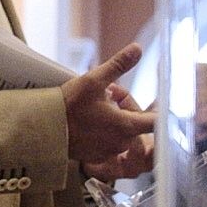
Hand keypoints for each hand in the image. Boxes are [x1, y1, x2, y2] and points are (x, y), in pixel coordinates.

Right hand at [62, 45, 153, 178]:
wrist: (43, 130)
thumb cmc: (69, 105)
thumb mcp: (94, 80)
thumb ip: (119, 65)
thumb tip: (138, 49)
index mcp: (126, 125)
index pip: (157, 122)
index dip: (162, 113)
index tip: (162, 104)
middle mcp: (121, 142)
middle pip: (136, 124)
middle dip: (126, 110)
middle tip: (108, 95)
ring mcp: (109, 152)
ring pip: (121, 133)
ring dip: (115, 121)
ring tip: (95, 108)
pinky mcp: (97, 158)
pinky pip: (108, 144)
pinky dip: (103, 133)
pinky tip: (88, 123)